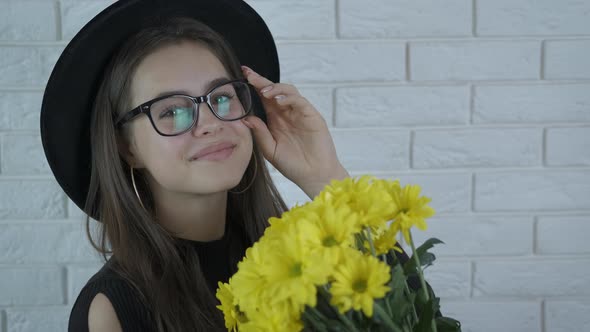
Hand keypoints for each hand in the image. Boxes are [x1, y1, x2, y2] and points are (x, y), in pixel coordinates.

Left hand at [240, 66, 348, 197]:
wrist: (313, 176)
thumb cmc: (293, 165)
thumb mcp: (270, 150)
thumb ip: (260, 134)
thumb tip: (246, 118)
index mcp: (275, 120)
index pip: (264, 98)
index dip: (254, 86)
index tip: (242, 75)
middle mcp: (287, 113)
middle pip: (274, 91)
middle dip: (261, 81)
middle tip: (249, 74)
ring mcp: (300, 113)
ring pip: (288, 91)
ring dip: (275, 88)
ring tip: (264, 92)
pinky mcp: (312, 116)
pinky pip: (300, 101)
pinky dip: (289, 98)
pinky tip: (279, 101)